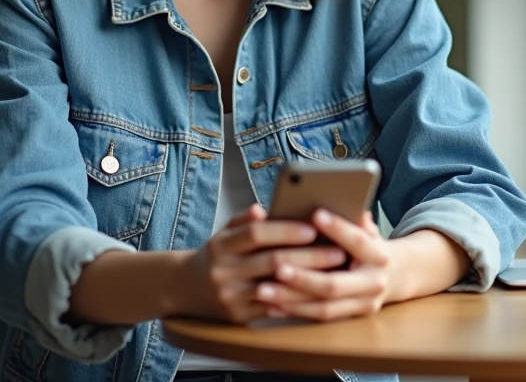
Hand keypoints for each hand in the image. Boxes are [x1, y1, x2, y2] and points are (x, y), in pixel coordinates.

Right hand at [177, 203, 348, 323]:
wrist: (187, 289)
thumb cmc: (218, 255)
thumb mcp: (224, 232)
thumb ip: (244, 220)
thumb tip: (263, 207)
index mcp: (221, 245)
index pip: (256, 234)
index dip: (285, 230)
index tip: (313, 227)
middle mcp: (223, 271)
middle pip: (271, 261)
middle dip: (308, 256)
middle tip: (338, 252)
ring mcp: (230, 297)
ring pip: (276, 289)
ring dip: (309, 282)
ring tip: (335, 274)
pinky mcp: (238, 317)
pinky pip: (273, 310)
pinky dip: (297, 301)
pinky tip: (319, 296)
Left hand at [253, 208, 394, 320]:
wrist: (396, 275)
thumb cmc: (369, 244)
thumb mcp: (368, 227)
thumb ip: (355, 217)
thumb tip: (345, 198)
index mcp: (379, 255)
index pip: (357, 241)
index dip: (337, 228)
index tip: (314, 214)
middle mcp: (374, 283)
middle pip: (333, 284)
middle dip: (303, 276)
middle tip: (276, 266)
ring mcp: (363, 305)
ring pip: (323, 307)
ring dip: (290, 299)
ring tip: (262, 290)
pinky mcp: (351, 318)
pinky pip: (318, 318)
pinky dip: (293, 311)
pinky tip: (270, 304)